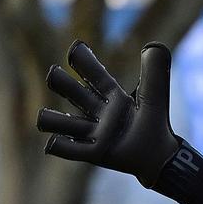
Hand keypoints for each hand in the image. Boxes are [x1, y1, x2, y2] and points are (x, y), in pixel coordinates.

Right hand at [36, 41, 189, 187]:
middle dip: (61, 82)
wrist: (158, 157)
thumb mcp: (155, 98)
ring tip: (45, 118)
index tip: (76, 48)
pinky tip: (53, 142)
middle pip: (71, 92)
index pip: (94, 74)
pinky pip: (67, 149)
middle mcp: (96, 111)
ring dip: (52, 119)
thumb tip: (155, 46)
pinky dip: (59, 145)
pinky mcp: (90, 153)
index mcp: (111, 95)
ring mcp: (91, 132)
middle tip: (54, 74)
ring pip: (61, 122)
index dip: (85, 61)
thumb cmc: (154, 124)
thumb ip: (155, 73)